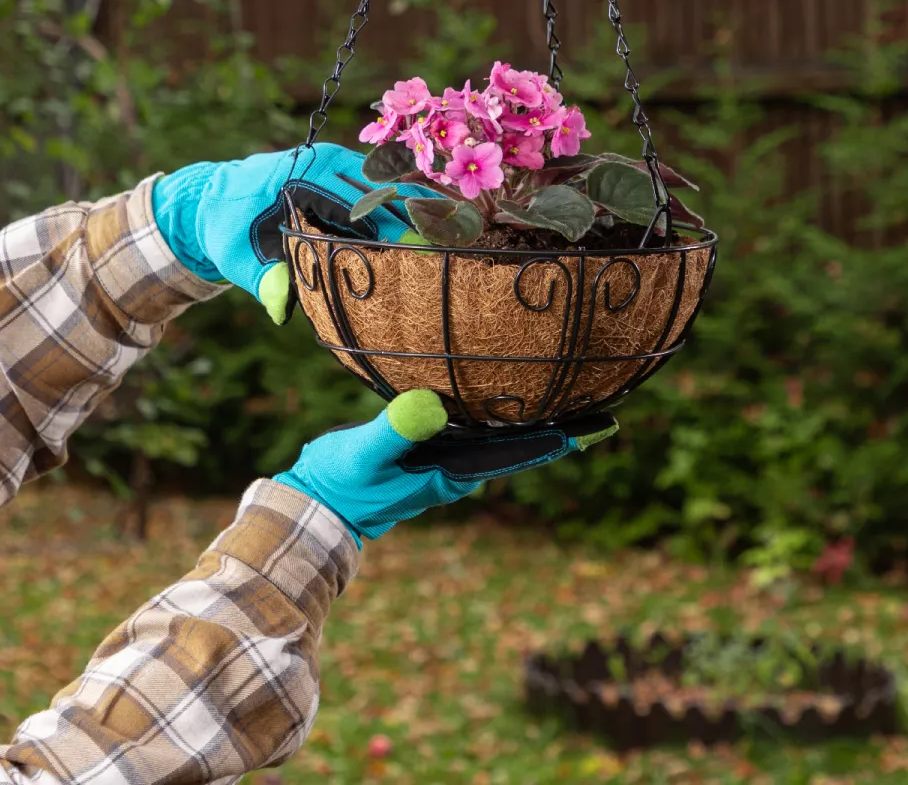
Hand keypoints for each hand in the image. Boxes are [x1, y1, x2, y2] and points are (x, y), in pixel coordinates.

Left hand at [152, 144, 437, 322]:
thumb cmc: (225, 226)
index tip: (424, 250)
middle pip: (386, 187)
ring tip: (460, 230)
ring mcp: (337, 163)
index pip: (361, 201)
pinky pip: (382, 186)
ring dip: (421, 206)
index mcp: (304, 174)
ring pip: (391, 183)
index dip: (395, 226)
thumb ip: (262, 279)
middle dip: (422, 214)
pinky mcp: (343, 171)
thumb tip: (280, 310)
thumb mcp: (236, 255)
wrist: (210, 197)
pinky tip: (436, 222)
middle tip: (458, 240)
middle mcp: (326, 161)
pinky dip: (407, 202)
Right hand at [273, 390, 617, 544]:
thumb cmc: (340, 483)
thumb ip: (395, 430)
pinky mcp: (425, 458)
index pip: (512, 456)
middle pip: (511, 449)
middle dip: (549, 431)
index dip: (551, 441)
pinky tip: (500, 403)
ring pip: (492, 444)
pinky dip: (491, 423)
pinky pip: (470, 438)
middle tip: (593, 411)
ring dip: (523, 425)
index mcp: (449, 476)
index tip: (593, 430)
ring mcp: (440, 468)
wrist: (314, 507)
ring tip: (560, 400)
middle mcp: (453, 474)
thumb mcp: (365, 454)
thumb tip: (430, 404)